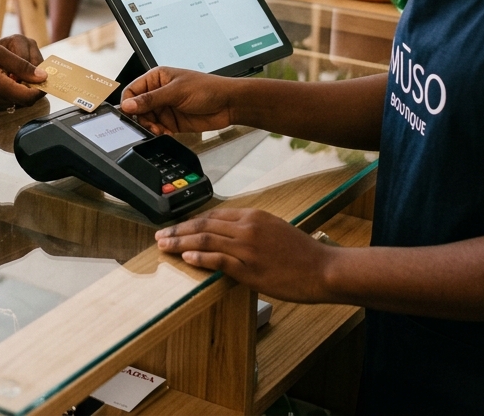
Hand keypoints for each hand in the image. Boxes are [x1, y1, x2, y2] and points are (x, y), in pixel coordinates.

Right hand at [0, 37, 45, 113]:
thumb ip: (21, 65)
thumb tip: (43, 76)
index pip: (28, 97)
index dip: (40, 89)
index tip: (44, 77)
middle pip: (22, 102)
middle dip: (29, 89)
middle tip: (28, 70)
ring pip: (13, 104)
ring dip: (18, 91)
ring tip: (10, 71)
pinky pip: (2, 104)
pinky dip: (7, 94)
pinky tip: (0, 78)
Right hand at [120, 67, 233, 133]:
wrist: (228, 104)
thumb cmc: (207, 88)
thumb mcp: (176, 92)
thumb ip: (150, 100)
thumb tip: (128, 105)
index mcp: (156, 78)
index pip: (132, 90)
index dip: (128, 102)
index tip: (129, 114)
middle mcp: (158, 92)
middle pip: (137, 108)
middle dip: (141, 118)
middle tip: (149, 124)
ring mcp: (165, 107)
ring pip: (147, 120)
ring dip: (150, 127)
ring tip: (159, 130)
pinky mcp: (172, 121)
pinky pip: (158, 129)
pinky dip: (159, 133)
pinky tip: (166, 133)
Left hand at [155, 209, 336, 303]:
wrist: (323, 269)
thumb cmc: (302, 252)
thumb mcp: (274, 229)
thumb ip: (250, 228)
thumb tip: (227, 233)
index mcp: (253, 215)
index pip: (213, 215)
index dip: (190, 220)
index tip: (176, 226)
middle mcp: (247, 227)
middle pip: (203, 224)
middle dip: (178, 230)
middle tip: (160, 235)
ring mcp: (247, 247)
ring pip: (205, 240)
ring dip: (181, 243)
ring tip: (164, 246)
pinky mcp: (250, 268)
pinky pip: (218, 260)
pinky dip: (199, 258)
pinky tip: (186, 258)